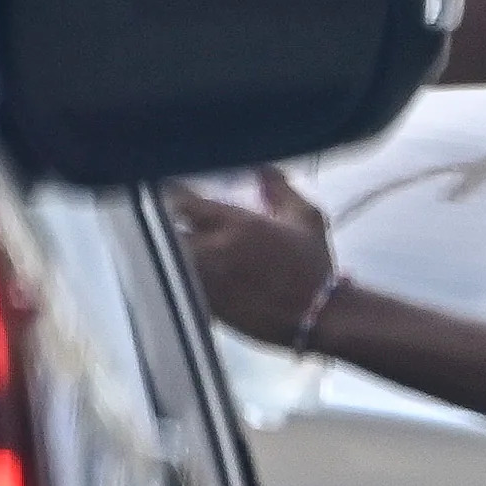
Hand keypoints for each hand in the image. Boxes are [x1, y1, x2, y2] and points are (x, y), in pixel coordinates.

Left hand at [176, 170, 338, 347]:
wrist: (319, 317)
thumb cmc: (314, 267)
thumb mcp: (306, 218)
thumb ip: (280, 189)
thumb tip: (262, 169)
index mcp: (238, 225)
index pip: (185, 201)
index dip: (174, 194)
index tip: (173, 191)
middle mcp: (216, 251)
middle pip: (167, 231)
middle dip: (165, 223)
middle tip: (168, 218)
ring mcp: (208, 280)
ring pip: (169, 259)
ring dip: (170, 249)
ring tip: (175, 243)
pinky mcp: (208, 306)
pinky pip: (180, 284)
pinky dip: (178, 275)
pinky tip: (188, 270)